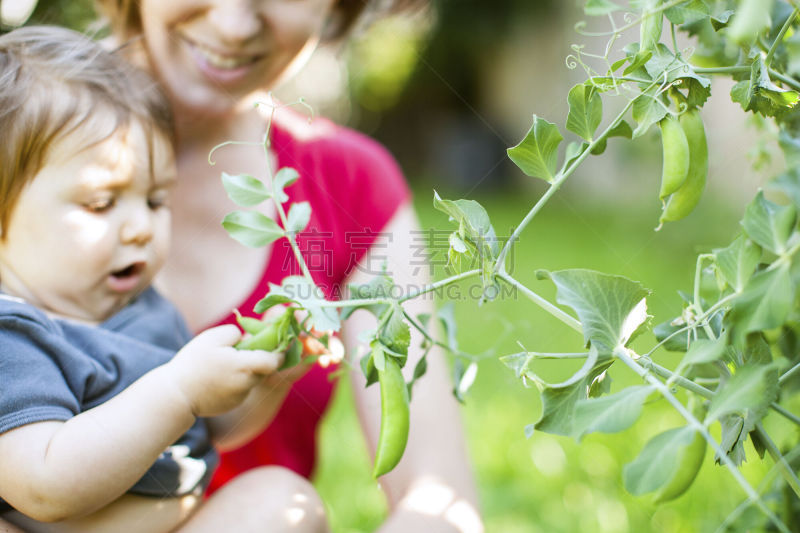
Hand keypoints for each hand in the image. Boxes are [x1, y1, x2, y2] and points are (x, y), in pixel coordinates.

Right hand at [166, 325, 283, 416]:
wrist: (176, 395)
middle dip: (258, 359)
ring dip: (245, 371)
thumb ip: (235, 333)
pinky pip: (241, 389)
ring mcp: (240, 396)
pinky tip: (217, 378)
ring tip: (223, 364)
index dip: (279, 352)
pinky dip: (235, 382)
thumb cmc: (192, 364)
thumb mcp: (212, 338)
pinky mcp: (232, 405)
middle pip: (263, 369)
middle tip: (242, 350)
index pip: (274, 361)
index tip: (276, 343)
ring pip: (252, 379)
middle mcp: (246, 383)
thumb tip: (246, 338)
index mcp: (244, 366)